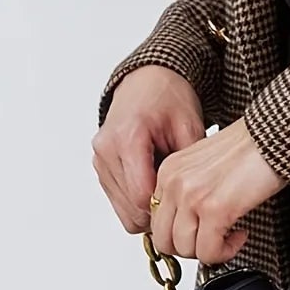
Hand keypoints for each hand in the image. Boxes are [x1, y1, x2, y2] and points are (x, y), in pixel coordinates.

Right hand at [91, 64, 206, 233]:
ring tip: (166, 181)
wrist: (148, 79)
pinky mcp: (99, 166)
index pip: (141, 196)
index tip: (184, 199)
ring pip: (123, 210)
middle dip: (157, 208)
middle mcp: (106, 150)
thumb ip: (186, 169)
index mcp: (128, 137)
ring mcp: (99, 159)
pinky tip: (153, 178)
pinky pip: (118, 200)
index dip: (165, 205)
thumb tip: (186, 206)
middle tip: (179, 192)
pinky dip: (136, 198)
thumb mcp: (189, 127)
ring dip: (146, 205)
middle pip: (131, 209)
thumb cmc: (170, 98)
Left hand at [149, 116, 289, 265]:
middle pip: (164, 240)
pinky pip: (209, 252)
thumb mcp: (204, 164)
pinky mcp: (214, 209)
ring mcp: (192, 196)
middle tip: (212, 241)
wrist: (275, 134)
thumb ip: (189, 190)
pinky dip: (226, 251)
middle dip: (191, 248)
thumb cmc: (250, 146)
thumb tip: (187, 224)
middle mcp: (175, 182)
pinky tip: (240, 234)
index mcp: (169, 170)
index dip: (180, 234)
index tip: (199, 233)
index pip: (156, 220)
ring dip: (210, 250)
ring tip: (230, 235)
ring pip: (185, 250)